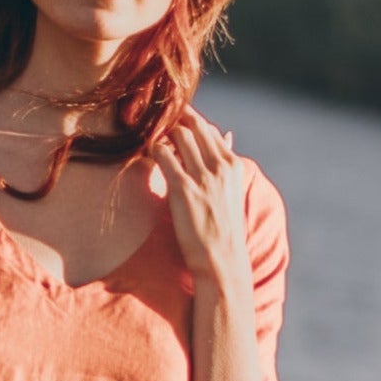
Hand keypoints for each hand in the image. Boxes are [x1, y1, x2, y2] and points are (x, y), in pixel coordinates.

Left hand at [149, 109, 250, 284]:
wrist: (221, 259)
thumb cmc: (223, 228)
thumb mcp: (232, 189)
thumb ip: (226, 161)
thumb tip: (227, 134)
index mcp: (233, 165)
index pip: (209, 130)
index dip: (190, 124)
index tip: (173, 126)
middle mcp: (220, 166)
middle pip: (194, 125)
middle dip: (175, 120)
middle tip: (156, 126)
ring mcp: (203, 176)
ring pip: (179, 134)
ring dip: (162, 134)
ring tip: (150, 142)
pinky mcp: (183, 189)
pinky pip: (163, 155)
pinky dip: (153, 150)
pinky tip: (147, 155)